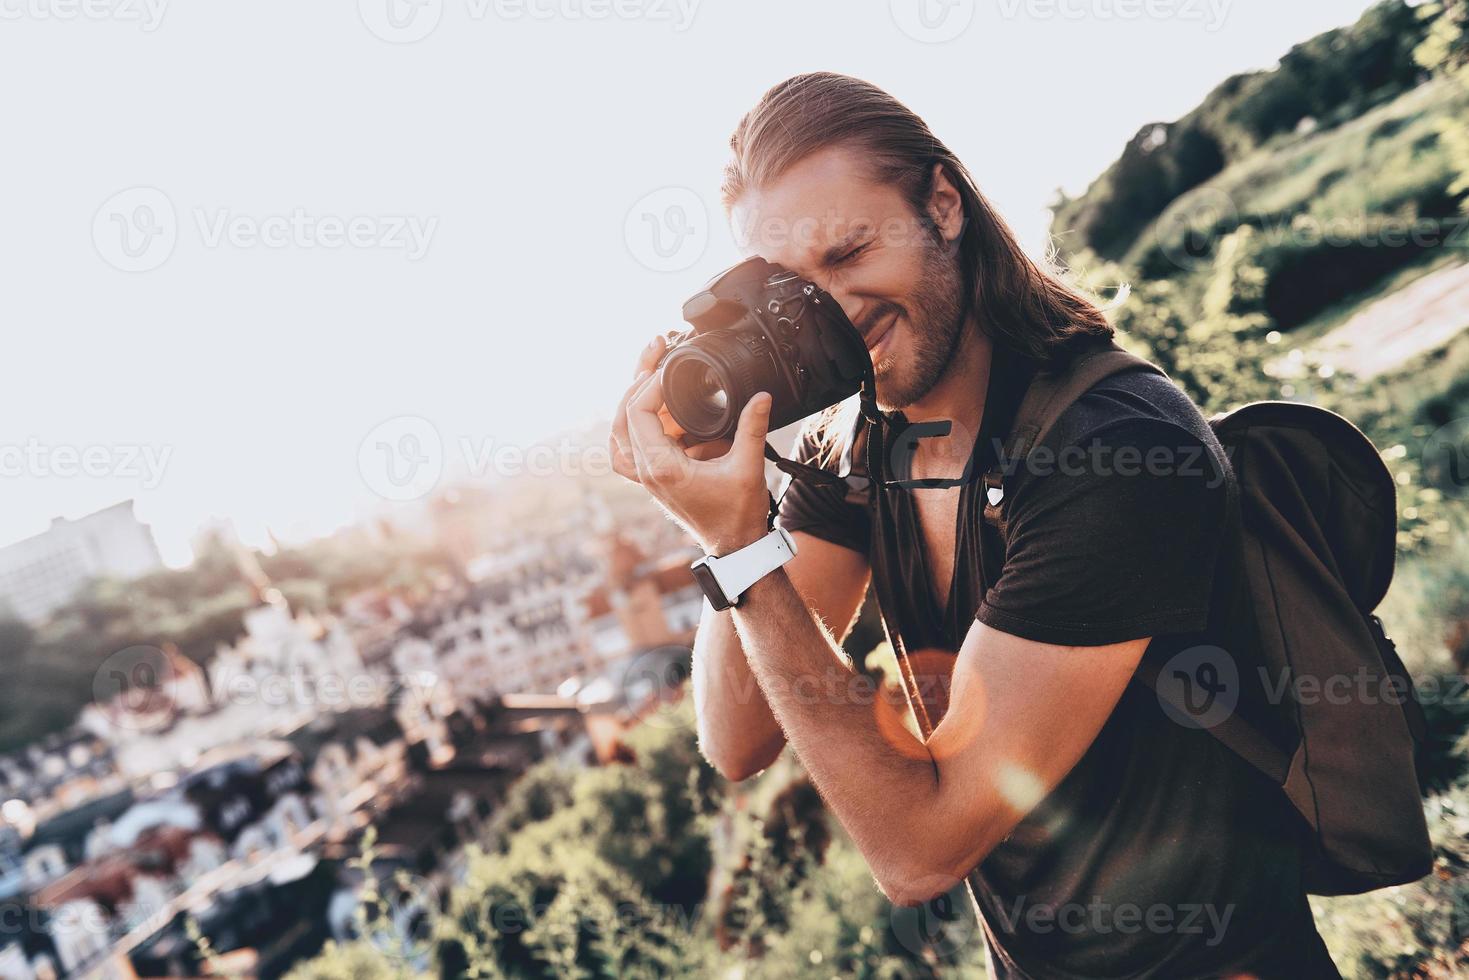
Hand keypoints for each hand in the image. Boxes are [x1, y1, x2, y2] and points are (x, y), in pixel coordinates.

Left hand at [614, 348, 773, 554]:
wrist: (734, 544)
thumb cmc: (738, 514)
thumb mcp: (748, 467)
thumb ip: (753, 429)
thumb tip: (761, 396)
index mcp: (662, 467)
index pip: (637, 413)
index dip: (650, 383)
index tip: (672, 367)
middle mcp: (647, 471)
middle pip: (623, 416)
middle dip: (638, 380)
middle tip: (655, 352)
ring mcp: (646, 477)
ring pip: (620, 432)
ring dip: (630, 401)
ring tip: (648, 374)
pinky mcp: (654, 479)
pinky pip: (626, 452)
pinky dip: (628, 430)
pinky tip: (643, 414)